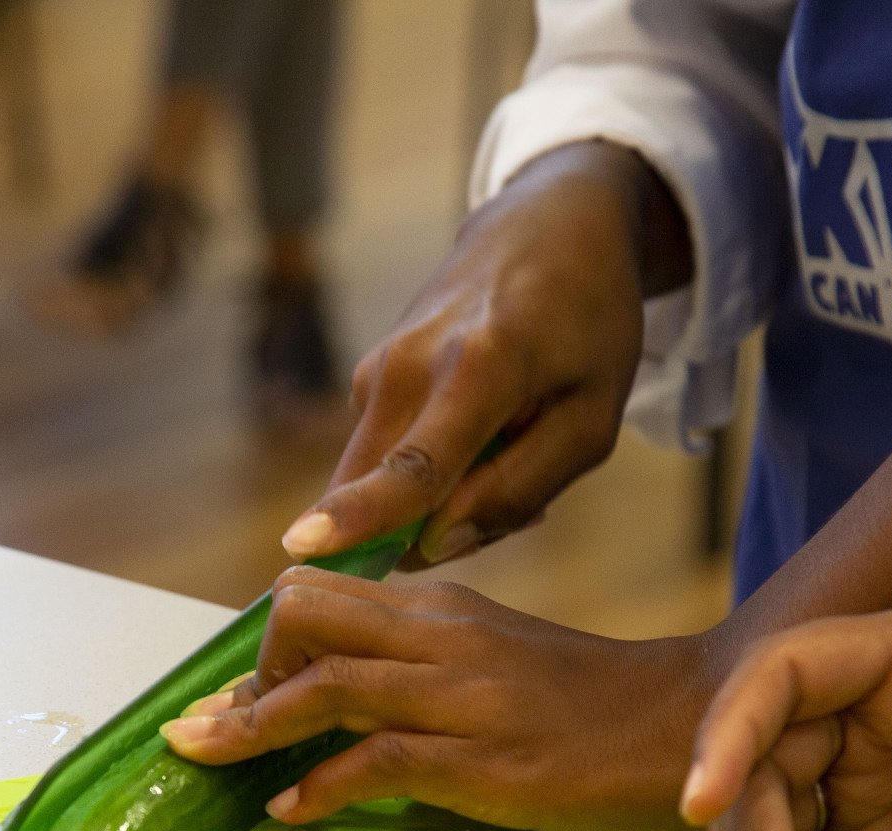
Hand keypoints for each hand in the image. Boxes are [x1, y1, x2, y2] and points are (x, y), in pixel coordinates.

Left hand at [160, 567, 710, 830]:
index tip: (238, 695)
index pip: (316, 593)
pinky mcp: (484, 762)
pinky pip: (374, 762)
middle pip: (301, 615)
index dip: (264, 644)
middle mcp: (442, 635)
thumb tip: (331, 699)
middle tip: (227, 728)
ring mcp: (462, 696)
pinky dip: (315, 788)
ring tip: (205, 759)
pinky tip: (288, 810)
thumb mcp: (492, 656)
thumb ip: (416, 661)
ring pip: (325, 685)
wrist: (690, 725)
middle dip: (246, 673)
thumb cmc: (586, 702)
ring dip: (248, 727)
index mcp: (439, 604)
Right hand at [280, 140, 690, 566]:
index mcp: (480, 368)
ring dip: (436, 498)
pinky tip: (482, 430)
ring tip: (509, 447)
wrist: (546, 224)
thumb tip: (432, 544)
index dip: (359, 515)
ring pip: (380, 481)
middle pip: (376, 489)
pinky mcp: (365, 375)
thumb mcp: (592, 421)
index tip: (300, 545)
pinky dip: (427, 470)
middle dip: (429, 531)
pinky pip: (383, 459)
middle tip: (515, 497)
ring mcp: (376, 366)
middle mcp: (408, 365)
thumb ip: (518, 489)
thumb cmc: (587, 324)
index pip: (413, 464)